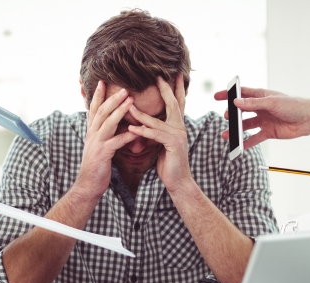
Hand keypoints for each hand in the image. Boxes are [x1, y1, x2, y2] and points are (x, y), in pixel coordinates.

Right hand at [77, 81, 138, 196]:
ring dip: (120, 110)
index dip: (98, 95)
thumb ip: (102, 133)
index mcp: (91, 131)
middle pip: (102, 111)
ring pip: (108, 123)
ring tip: (131, 100)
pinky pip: (116, 142)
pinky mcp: (102, 154)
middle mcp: (92, 134)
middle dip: (112, 98)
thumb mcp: (97, 145)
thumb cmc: (96, 165)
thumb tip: (107, 122)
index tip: (103, 81)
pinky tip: (137, 130)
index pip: (94, 109)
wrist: (88, 185)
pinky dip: (127, 135)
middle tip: (124, 87)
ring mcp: (96, 143)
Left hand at [128, 75, 191, 192]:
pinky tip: (131, 129)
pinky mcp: (173, 144)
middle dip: (166, 89)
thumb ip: (156, 130)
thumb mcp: (161, 142)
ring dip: (141, 114)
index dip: (175, 88)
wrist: (177, 180)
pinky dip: (142, 131)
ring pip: (157, 120)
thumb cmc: (168, 162)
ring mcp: (178, 135)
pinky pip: (155, 135)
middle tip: (158, 76)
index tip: (172, 74)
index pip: (177, 103)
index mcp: (177, 125)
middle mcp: (180, 127)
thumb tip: (145, 121)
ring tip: (128, 105)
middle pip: (173, 104)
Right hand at [214, 87, 309, 149]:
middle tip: (226, 117)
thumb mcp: (272, 102)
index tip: (216, 97)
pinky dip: (246, 143)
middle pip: (241, 111)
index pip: (241, 94)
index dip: (228, 95)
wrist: (309, 119)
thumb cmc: (294, 106)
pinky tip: (239, 147)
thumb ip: (253, 103)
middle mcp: (260, 108)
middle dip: (231, 115)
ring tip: (226, 135)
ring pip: (245, 126)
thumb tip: (236, 103)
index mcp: (261, 96)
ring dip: (236, 130)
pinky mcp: (268, 132)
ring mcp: (264, 120)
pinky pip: (254, 138)